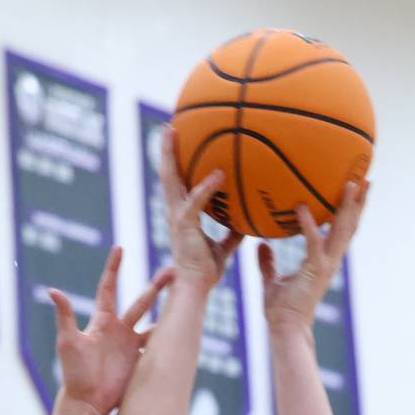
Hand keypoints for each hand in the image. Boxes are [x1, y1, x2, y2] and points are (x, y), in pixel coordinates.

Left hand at [52, 246, 172, 414]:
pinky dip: (170, 341)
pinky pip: (158, 348)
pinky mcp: (139, 362)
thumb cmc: (74, 373)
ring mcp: (131, 346)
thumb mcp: (68, 342)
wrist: (87, 403)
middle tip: (173, 270)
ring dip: (170, 313)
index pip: (109, 288)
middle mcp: (119, 330)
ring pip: (155, 324)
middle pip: (141, 302)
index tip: (120, 248)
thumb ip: (65, 316)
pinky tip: (185, 332)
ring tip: (187, 300)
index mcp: (103, 321)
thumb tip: (52, 290)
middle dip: (156, 286)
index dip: (114, 268)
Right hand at [157, 127, 240, 289]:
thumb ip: (232, 232)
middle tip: (169, 127)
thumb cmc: (206, 272)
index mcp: (183, 215)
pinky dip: (207, 186)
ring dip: (170, 154)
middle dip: (167, 151)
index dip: (177, 164)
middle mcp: (175, 212)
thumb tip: (247, 222)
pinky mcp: (184, 225)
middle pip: (167, 175)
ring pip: (169, 179)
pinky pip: (196, 200)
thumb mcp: (224, 248)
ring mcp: (176, 217)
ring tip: (172, 131)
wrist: (195, 288)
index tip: (179, 143)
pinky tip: (219, 174)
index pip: (178, 184)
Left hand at [258, 183, 367, 335]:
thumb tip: (261, 245)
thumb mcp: (272, 280)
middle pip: (350, 225)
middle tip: (364, 178)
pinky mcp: (316, 271)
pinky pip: (313, 243)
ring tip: (351, 183)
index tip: (353, 189)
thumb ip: (268, 262)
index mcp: (323, 259)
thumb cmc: (280, 309)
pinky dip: (309, 225)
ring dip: (347, 206)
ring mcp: (326, 265)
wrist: (285, 329)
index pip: (340, 229)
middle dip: (358, 202)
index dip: (348, 210)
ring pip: (342, 230)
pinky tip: (303, 207)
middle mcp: (330, 260)